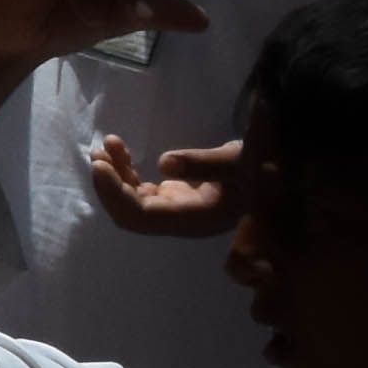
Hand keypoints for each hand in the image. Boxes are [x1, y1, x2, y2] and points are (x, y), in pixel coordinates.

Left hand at [87, 134, 246, 235]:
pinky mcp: (172, 199)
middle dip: (108, 187)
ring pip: (130, 201)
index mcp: (196, 220)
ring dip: (112, 176)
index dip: (116, 195)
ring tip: (105, 146)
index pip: (144, 216)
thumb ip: (205, 163)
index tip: (100, 167)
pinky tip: (118, 148)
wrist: (270, 173)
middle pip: (131, 215)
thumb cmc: (258, 166)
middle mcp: (181, 221)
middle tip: (97, 155)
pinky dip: (123, 171)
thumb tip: (164, 163)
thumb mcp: (238, 160)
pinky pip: (137, 190)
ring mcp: (174, 211)